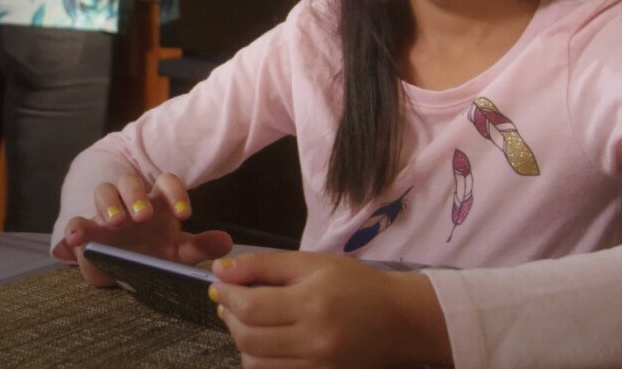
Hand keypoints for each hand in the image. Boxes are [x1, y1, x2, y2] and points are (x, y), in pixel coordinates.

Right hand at [52, 171, 232, 285]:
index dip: (176, 193)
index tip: (185, 214)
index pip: (166, 183)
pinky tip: (76, 237)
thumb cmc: (155, 253)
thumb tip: (227, 242)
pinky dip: (75, 228)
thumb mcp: (179, 252)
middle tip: (144, 216)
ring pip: (104, 191)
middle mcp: (130, 201)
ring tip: (117, 222)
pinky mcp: (87, 230)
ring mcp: (107, 213)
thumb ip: (201, 246)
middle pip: (130, 181)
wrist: (126, 269)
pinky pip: (76, 222)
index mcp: (156, 201)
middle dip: (136, 195)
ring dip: (110, 204)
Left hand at [209, 251, 451, 367]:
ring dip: (242, 341)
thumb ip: (265, 265)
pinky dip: (260, 360)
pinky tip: (267, 341)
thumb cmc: (356, 284)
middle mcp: (314, 340)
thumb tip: (222, 271)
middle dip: (230, 317)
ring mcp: (317, 367)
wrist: (401, 319)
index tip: (220, 285)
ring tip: (248, 321)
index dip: (227, 296)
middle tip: (231, 301)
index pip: (250, 307)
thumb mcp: (313, 263)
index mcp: (312, 303)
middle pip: (248, 338)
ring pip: (255, 363)